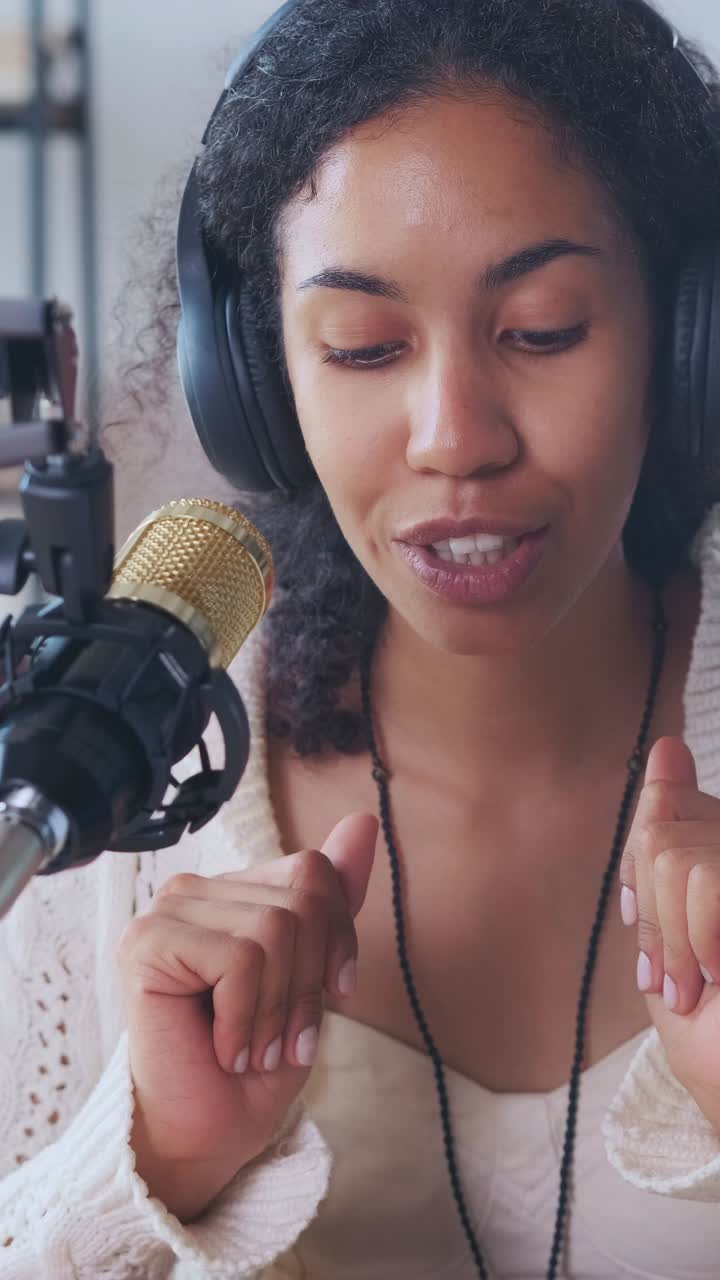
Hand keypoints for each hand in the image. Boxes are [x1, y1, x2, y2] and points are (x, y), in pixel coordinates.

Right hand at [118, 811, 377, 1219]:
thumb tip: (364, 820)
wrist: (208, 1134)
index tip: (329, 1000)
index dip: (337, 942)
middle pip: (302, 900)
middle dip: (308, 985)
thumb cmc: (256, 1062)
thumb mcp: (315, 975)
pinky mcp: (147, 942)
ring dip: (278, 1009)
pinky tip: (224, 1047)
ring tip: (253, 1049)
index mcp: (235, 890)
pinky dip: (247, 1017)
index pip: (314, 872)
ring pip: (276, 927)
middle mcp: (196, 889)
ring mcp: (167, 910)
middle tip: (282, 1040)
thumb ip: (333, 900)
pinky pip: (241, 958)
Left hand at [619, 737, 719, 1115]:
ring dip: (675, 940)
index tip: (663, 946)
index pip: (670, 808)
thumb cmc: (715, 1043)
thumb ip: (663, 857)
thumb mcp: (670, 941)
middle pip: (662, 835)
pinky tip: (717, 975)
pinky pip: (705, 878)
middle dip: (656, 920)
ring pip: (678, 856)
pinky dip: (693, 937)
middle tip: (684, 983)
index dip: (644, 870)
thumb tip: (667, 747)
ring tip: (704, 988)